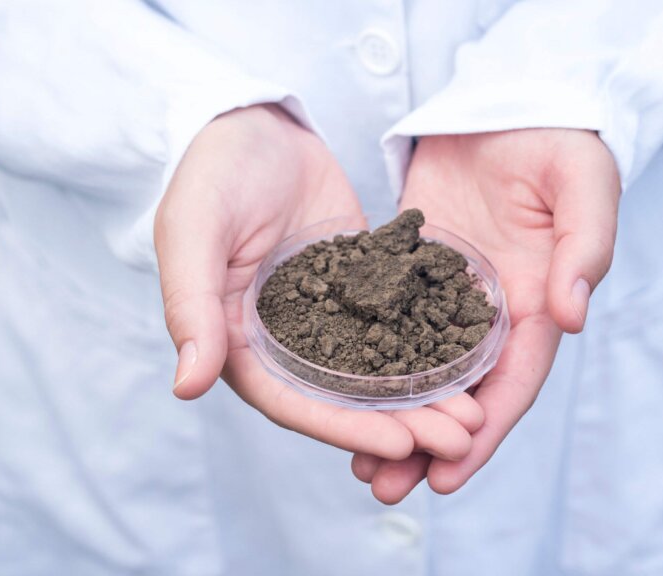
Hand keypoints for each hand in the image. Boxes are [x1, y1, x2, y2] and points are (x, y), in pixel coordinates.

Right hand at [155, 104, 482, 462]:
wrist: (256, 124)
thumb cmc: (211, 174)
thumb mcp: (194, 232)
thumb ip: (191, 306)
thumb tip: (188, 386)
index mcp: (239, 344)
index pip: (293, 402)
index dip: (344, 427)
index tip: (401, 444)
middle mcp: (286, 343)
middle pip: (344, 399)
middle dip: (401, 423)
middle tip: (460, 439)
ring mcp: (328, 316)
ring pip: (377, 370)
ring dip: (423, 396)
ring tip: (474, 413)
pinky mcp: (361, 287)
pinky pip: (397, 322)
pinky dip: (430, 344)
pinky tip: (472, 357)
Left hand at [351, 129, 619, 502]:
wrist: (511, 102)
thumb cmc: (560, 141)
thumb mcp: (583, 185)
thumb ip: (584, 245)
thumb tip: (573, 314)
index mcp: (538, 305)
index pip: (512, 383)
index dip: (483, 434)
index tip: (448, 477)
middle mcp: (491, 313)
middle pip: (460, 393)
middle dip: (426, 443)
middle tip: (384, 486)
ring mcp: (448, 296)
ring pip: (419, 369)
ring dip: (391, 416)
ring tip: (355, 460)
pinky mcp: (411, 270)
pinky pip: (387, 322)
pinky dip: (367, 360)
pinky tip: (334, 388)